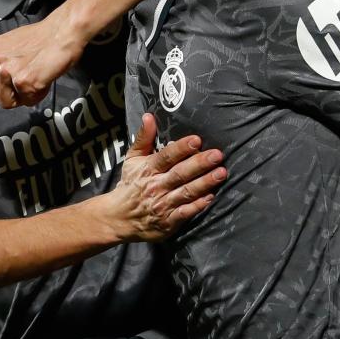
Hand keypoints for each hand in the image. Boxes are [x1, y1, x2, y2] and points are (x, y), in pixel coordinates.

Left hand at [0, 0, 96, 108]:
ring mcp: (7, 72)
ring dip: (23, 96)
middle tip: (25, 84)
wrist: (63, 31)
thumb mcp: (11, 44)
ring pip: (6, 103)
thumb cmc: (44, 36)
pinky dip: (37, 95)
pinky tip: (43, 80)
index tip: (7, 87)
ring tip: (35, 80)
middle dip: (9, 95)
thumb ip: (1, 62)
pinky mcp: (23, 81)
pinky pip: (27, 101)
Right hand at [99, 115, 225, 241]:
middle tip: (217, 155)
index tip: (196, 140)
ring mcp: (163, 205)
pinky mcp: (168, 222)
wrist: (118, 218)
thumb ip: (143, 138)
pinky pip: (185, 213)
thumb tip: (149, 116)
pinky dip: (198, 206)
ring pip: (186, 192)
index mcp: (148, 169)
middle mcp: (156, 186)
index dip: (181, 148)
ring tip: (221, 173)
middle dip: (200, 164)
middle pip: (180, 173)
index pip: (166, 156)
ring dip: (205, 183)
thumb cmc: (131, 184)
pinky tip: (211, 197)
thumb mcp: (132, 160)